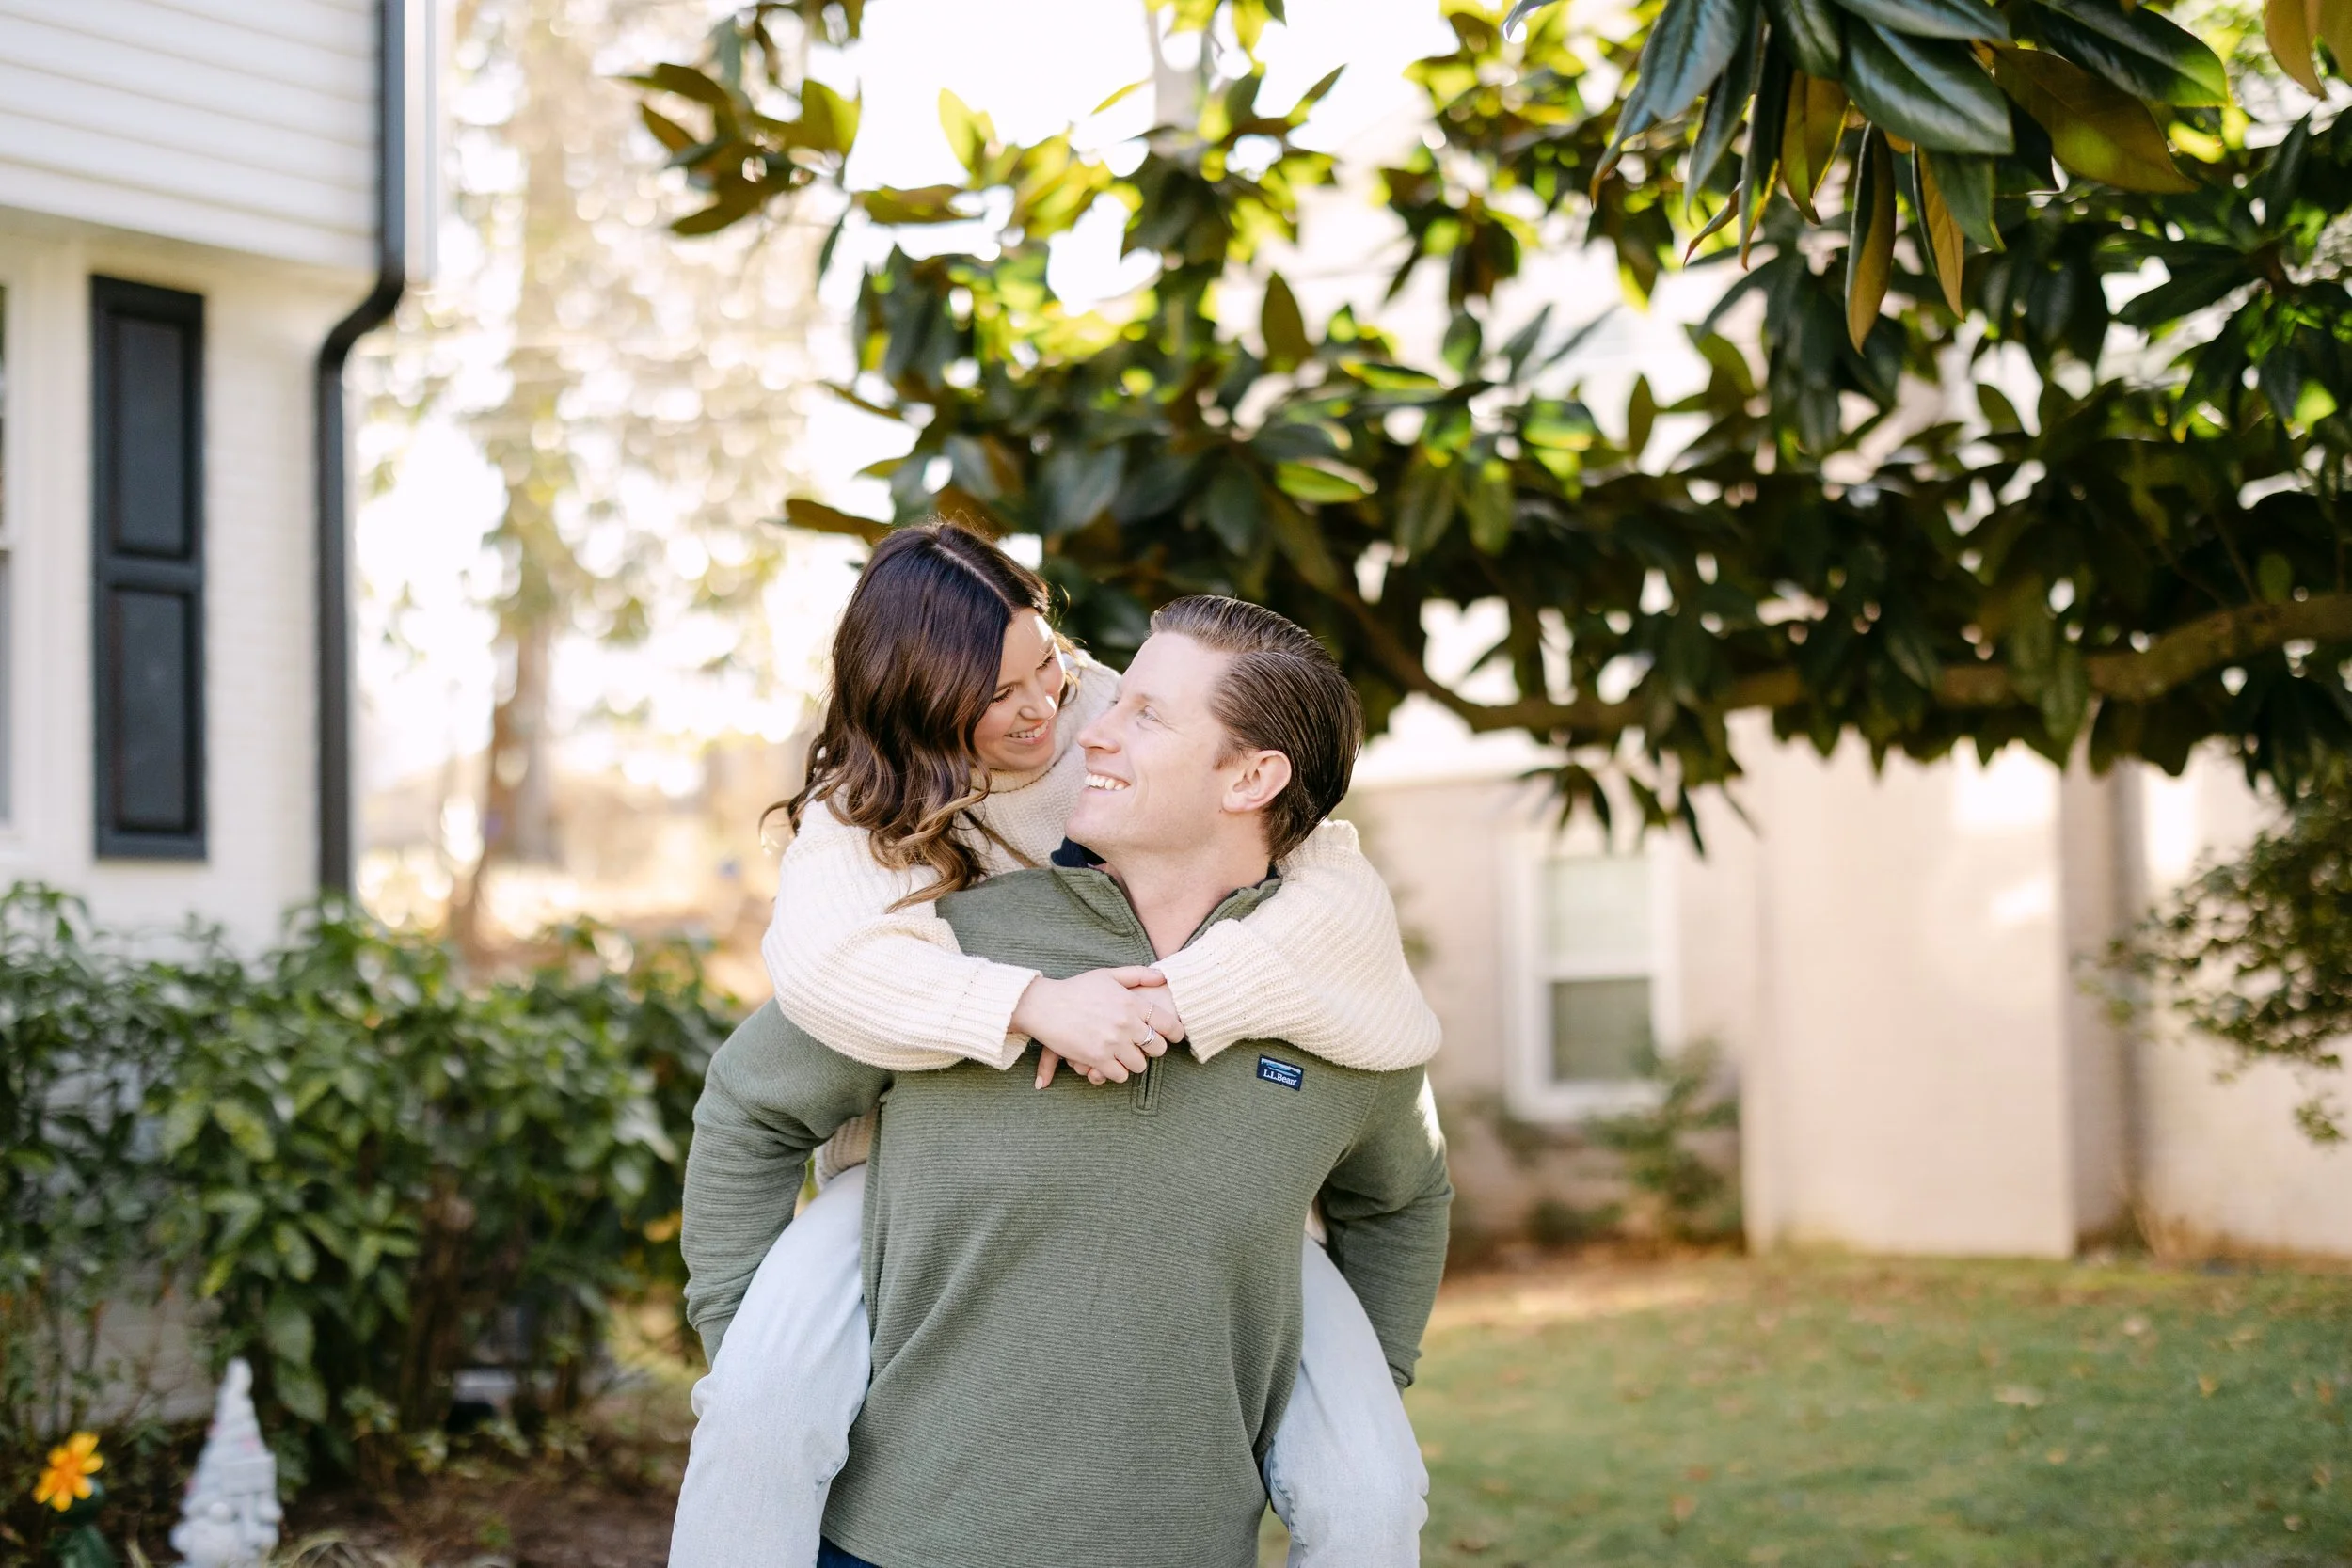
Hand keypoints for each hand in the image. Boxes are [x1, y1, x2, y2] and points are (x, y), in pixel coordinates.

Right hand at [1014, 968, 1183, 1086]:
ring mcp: (1112, 1043)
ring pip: (1139, 1065)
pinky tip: (1111, 1064)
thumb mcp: (1107, 975)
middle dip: (1154, 1049)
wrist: (1044, 1005)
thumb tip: (1162, 976)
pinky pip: (1120, 1075)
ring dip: (1134, 1062)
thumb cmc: (1076, 989)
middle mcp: (1126, 1024)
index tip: (1175, 1037)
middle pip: (1157, 1047)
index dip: (1176, 1033)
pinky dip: (1117, 1072)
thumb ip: (1137, 975)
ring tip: (1126, 1056)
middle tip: (1145, 1047)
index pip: (1168, 1023)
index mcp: (1131, 1002)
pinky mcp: (1097, 1058)